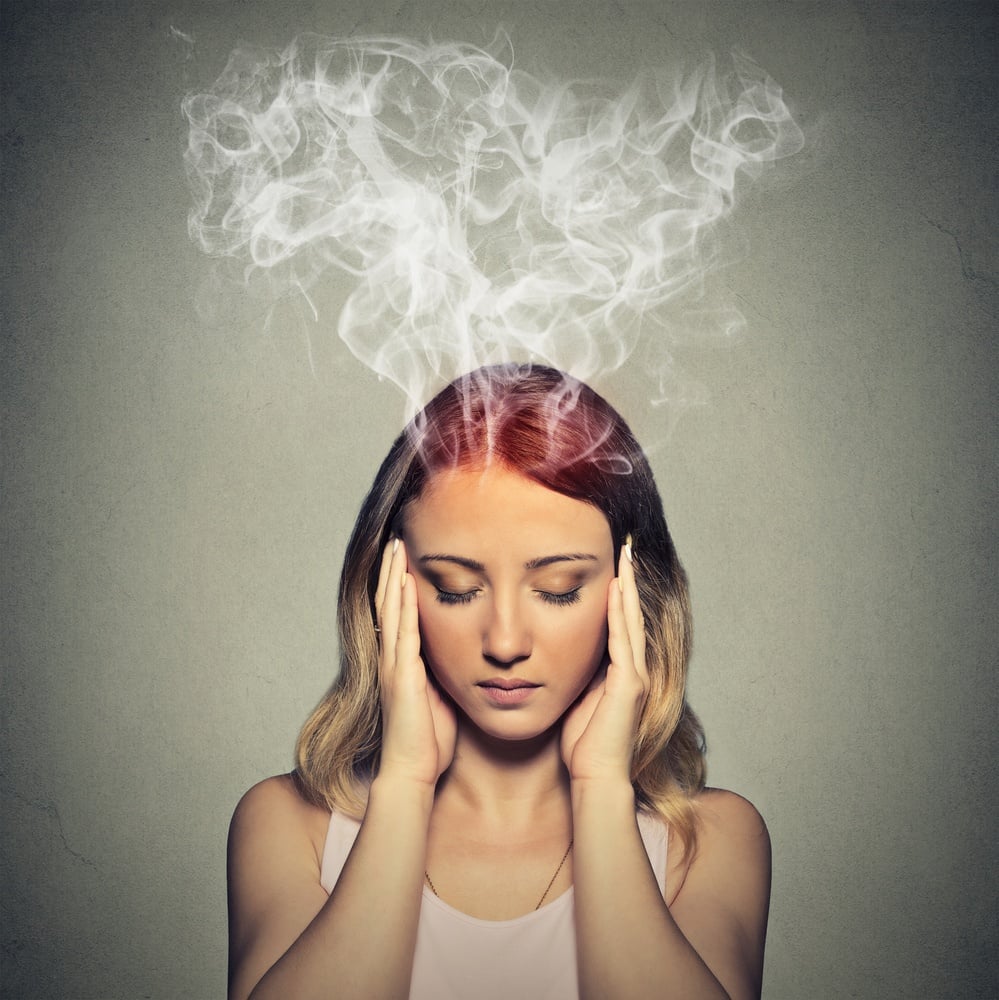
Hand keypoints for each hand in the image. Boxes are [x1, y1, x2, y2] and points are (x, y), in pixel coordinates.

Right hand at [374, 538, 456, 787]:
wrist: (412, 772)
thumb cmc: (429, 741)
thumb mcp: (441, 696)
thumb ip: (443, 673)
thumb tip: (463, 654)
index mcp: (402, 663)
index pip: (399, 613)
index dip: (399, 584)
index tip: (405, 556)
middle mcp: (392, 659)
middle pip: (388, 604)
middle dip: (392, 571)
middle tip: (396, 539)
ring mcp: (394, 666)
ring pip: (391, 612)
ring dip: (393, 578)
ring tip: (396, 548)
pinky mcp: (402, 676)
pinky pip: (402, 634)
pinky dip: (404, 607)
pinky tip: (406, 583)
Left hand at [560, 541, 647, 785]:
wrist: (595, 778)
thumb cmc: (582, 745)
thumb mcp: (577, 698)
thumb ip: (577, 674)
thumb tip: (558, 652)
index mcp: (621, 673)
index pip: (620, 623)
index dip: (619, 593)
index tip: (613, 563)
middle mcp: (634, 670)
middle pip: (631, 614)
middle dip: (629, 580)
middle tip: (626, 546)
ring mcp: (635, 677)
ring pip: (631, 621)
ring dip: (629, 587)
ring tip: (625, 556)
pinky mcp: (630, 685)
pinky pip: (624, 640)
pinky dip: (621, 612)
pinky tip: (617, 588)